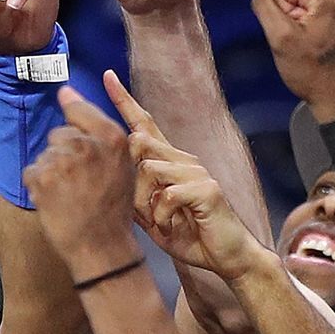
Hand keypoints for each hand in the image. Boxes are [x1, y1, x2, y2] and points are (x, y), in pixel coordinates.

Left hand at [24, 86, 139, 274]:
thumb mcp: (122, 165)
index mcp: (112, 139)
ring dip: (49, 173)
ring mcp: (63, 162)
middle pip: (57, 135)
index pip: (80, 109)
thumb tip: (64, 91)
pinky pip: (30, 172)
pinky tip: (54, 202)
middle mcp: (87, 145)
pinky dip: (37, 187)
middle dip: (62, 154)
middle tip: (77, 182)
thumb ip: (97, 129)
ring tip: (68, 195)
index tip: (65, 112)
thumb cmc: (112, 208)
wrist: (101, 247)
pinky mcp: (42, 179)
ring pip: (44, 155)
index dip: (71, 112)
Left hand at [107, 72, 261, 281]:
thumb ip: (134, 198)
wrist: (227, 257)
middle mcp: (184, 160)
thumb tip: (110, 180)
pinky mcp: (206, 188)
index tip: (108, 76)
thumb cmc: (191, 237)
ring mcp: (197, 171)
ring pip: (149, 169)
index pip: (145, 125)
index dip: (125, 101)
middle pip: (140, 143)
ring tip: (161, 222)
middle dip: (128, 178)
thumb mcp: (152, 218)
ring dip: (146, 203)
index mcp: (171, 163)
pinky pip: (166, 195)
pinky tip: (173, 226)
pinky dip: (162, 216)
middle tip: (143, 210)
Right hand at [251, 0, 334, 121]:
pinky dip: (310, 20)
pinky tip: (319, 37)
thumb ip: (265, 8)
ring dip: (299, 19)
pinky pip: (311, 3)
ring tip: (312, 40)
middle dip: (290, 15)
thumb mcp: (280, 40)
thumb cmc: (313, 72)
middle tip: (304, 40)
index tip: (295, 34)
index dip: (278, 13)